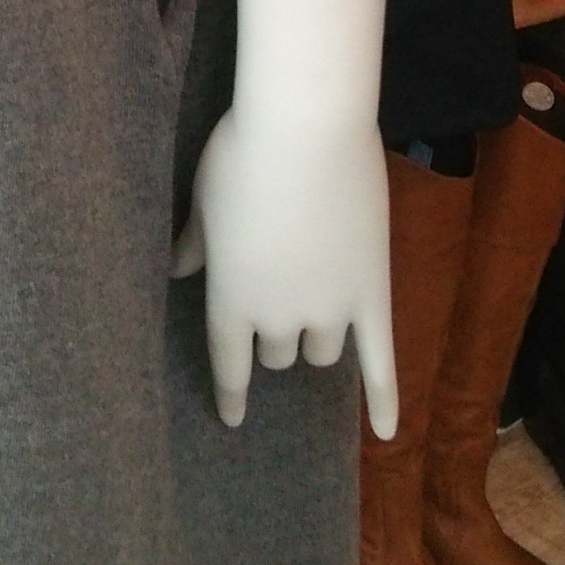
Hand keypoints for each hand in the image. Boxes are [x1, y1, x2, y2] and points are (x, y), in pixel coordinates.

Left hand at [172, 98, 396, 437]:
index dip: (230, 391)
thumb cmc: (242, 154)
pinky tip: (387, 434)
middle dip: (275, 338)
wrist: (306, 130)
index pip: (227, 361)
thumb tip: (177, 270)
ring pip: (324, 352)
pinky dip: (384, 398)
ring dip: (316, 339)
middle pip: (277, 353)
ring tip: (317, 317)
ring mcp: (329, 308)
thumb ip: (195, 242)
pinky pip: (381, 359)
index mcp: (229, 297)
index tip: (232, 417)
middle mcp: (277, 315)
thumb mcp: (205, 198)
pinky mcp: (372, 292)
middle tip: (280, 303)